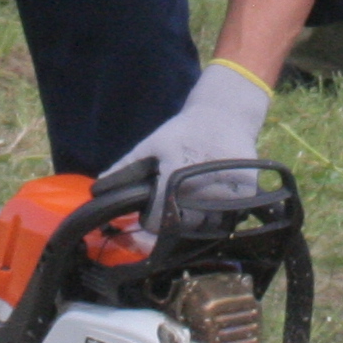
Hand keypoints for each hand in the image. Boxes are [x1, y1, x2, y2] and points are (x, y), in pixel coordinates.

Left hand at [109, 60, 271, 214]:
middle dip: (171, 223)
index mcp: (174, 174)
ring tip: (191, 203)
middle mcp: (201, 187)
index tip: (148, 215)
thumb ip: (126, 168)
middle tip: (172, 207)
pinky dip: (216, 217)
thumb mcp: (152, 144)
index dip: (148, 221)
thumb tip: (98, 188)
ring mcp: (225, 192)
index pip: (157, 220)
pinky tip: (210, 201)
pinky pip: (225, 220)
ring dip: (195, 222)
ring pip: (205, 227)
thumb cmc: (183, 131)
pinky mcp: (244, 195)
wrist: (224, 115)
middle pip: (181, 227)